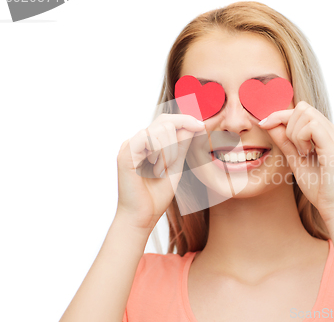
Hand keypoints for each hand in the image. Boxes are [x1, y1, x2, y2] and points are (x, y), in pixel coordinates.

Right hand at [116, 114, 205, 232]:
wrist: (142, 217)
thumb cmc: (156, 196)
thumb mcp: (175, 166)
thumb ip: (181, 146)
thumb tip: (192, 125)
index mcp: (149, 143)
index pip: (167, 121)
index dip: (185, 120)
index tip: (202, 126)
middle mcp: (138, 141)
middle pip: (165, 121)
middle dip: (177, 142)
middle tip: (171, 165)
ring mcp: (130, 145)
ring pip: (160, 128)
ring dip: (169, 152)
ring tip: (160, 171)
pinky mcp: (126, 152)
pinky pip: (149, 137)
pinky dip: (159, 153)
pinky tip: (155, 169)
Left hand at [258, 101, 333, 223]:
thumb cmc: (318, 187)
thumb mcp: (295, 160)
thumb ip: (284, 141)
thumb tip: (268, 124)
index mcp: (325, 133)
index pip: (301, 110)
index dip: (279, 115)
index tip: (263, 124)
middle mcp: (332, 131)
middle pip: (302, 107)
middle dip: (287, 123)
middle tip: (293, 148)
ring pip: (306, 113)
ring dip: (294, 132)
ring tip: (301, 153)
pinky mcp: (333, 145)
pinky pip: (311, 126)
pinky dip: (301, 138)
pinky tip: (306, 154)